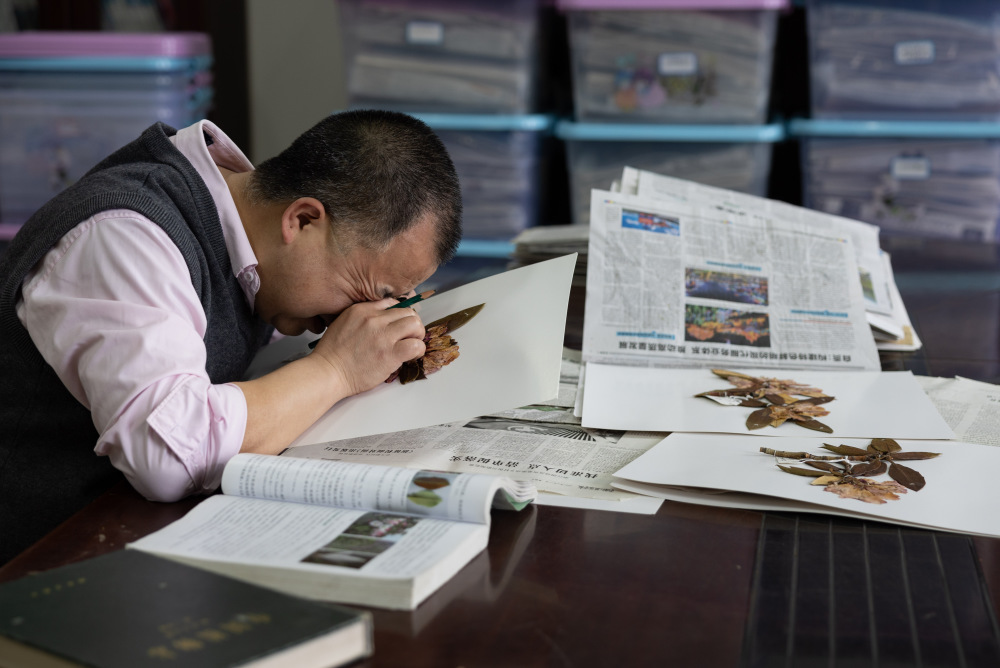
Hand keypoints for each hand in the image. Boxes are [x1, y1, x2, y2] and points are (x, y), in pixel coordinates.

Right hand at [310, 298, 425, 395]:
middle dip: (412, 324)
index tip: (400, 326)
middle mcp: (374, 319)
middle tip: (408, 336)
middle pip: (407, 312)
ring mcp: (383, 336)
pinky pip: (416, 345)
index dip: (400, 315)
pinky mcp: (390, 354)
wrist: (328, 373)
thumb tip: (382, 319)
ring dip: (417, 335)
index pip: (392, 303)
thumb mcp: (343, 323)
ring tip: (411, 345)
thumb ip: (363, 317)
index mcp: (362, 309)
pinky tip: (412, 356)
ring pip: (415, 324)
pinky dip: (418, 350)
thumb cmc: (333, 354)